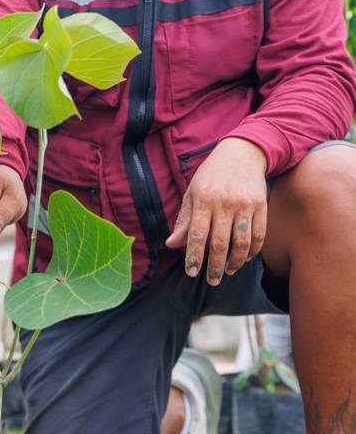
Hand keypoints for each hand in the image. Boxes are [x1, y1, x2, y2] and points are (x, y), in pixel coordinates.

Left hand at [165, 137, 267, 283]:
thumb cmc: (211, 175)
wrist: (242, 153)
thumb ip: (184, 221)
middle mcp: (225, 203)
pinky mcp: (261, 206)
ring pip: (242, 243)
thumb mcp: (192, 193)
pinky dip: (252, 252)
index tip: (192, 272)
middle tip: (212, 281)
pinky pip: (258, 235)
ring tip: (227, 272)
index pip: (197, 234)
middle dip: (215, 267)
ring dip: (235, 263)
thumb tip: (171, 245)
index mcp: (204, 200)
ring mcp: (245, 205)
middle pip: (220, 244)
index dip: (194, 256)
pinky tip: (244, 259)